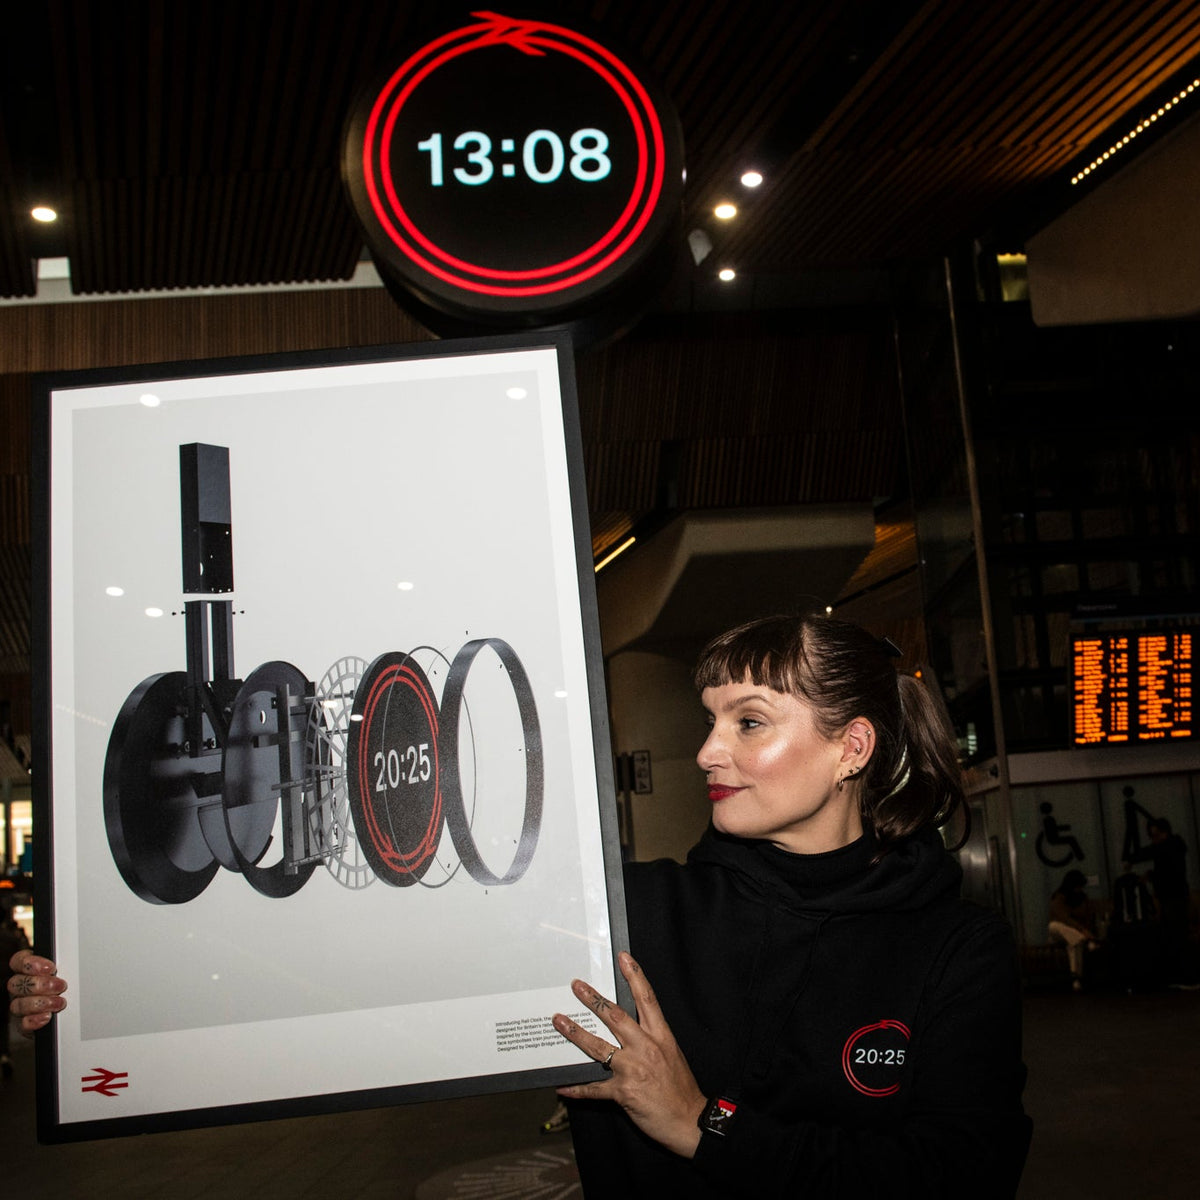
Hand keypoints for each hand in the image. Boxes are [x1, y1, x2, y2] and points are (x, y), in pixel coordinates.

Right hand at [6, 951, 66, 1036]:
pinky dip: (35, 1020)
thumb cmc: (68, 982)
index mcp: (27, 969)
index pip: (18, 962)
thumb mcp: (66, 969)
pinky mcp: (23, 1023)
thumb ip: (63, 963)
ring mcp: (20, 1005)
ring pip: (18, 1004)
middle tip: (61, 985)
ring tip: (60, 1002)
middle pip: (16, 984)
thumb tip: (76, 957)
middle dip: (40, 984)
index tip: (51, 968)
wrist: (69, 1012)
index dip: (31, 964)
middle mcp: (20, 987)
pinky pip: (22, 1023)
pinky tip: (47, 1017)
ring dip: (40, 1003)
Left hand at [553, 951, 705, 1158]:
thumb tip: (627, 1028)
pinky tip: (563, 1086)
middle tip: (577, 986)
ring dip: (575, 1033)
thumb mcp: (671, 1053)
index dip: (635, 976)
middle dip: (593, 999)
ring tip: (559, 1021)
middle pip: (615, 1016)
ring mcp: (632, 1069)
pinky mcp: (623, 1092)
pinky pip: (594, 1088)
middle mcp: (645, 1048)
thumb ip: (651, 1038)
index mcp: (660, 1036)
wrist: (690, 1121)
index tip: (624, 958)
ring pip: (598, 1046)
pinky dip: (577, 1088)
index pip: (647, 999)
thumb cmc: (681, 1088)